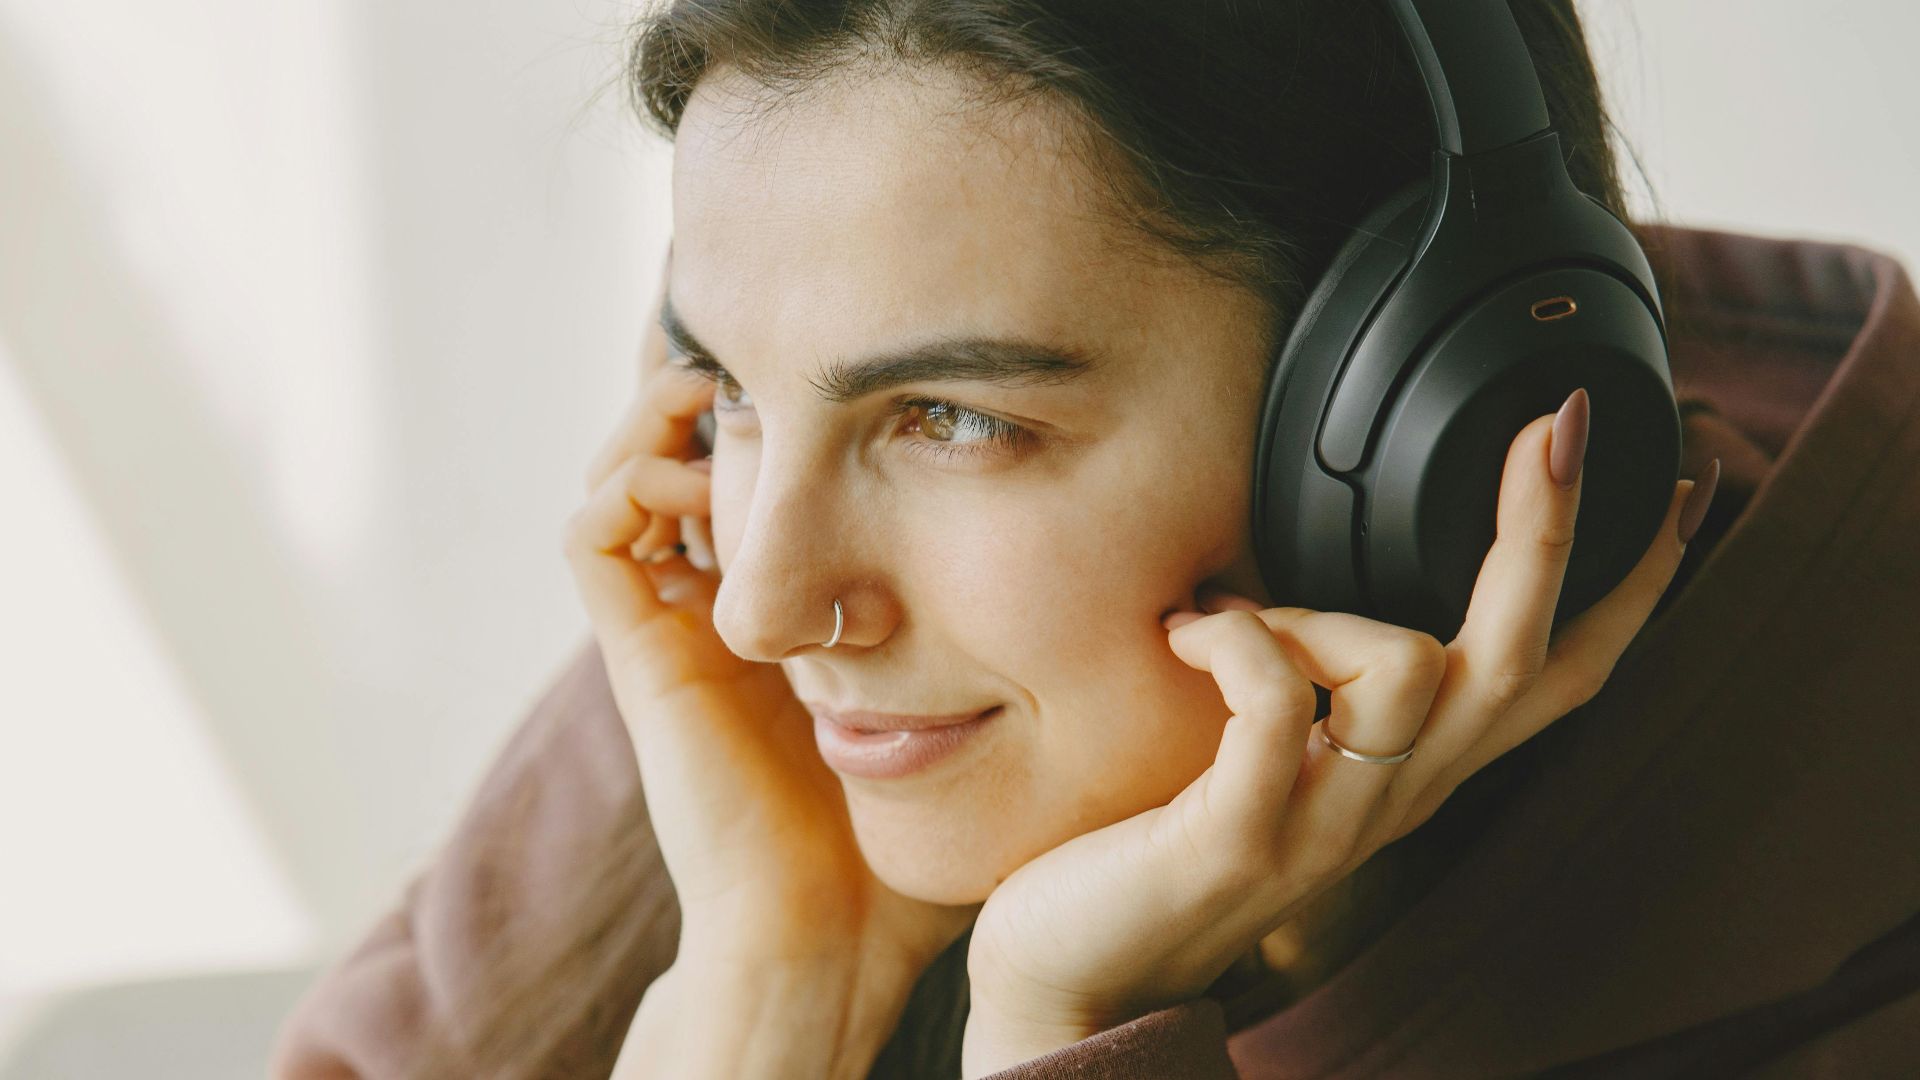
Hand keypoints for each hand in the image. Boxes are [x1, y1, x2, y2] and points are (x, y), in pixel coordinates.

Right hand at [565, 266, 976, 1077]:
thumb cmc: (906, 850)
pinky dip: (630, 483)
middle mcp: (719, 617)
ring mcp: (674, 633)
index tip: (854, 387)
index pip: (760, 493)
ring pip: (622, 480)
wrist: (829, 936)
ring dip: (665, 425)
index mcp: (784, 626)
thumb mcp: (976, 723)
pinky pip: (592, 537)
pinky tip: (707, 479)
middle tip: (783, 366)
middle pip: (680, 465)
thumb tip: (1136, 586)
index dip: (787, 426)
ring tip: (732, 400)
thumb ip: (1025, 658)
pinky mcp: (640, 655)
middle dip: (723, 399)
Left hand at [961, 394, 1712, 1074]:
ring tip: (1228, 623)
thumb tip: (1311, 559)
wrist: (1084, 975)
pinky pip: (1275, 699)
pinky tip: (1186, 636)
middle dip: (1551, 529)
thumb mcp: (1272, 751)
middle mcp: (1398, 800)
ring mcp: (1329, 826)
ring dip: (1316, 612)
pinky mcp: (1244, 837)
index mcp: (1415, 771)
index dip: (1630, 588)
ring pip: (1407, 666)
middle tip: (1561, 424)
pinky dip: (1235, 639)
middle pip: (1523, 659)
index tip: (1677, 487)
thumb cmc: (1164, 841)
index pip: (1563, 680)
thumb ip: (1321, 683)